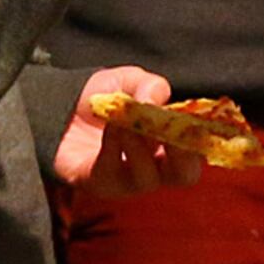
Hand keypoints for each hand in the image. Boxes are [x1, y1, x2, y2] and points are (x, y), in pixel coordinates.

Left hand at [53, 66, 201, 199]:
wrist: (60, 106)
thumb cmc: (105, 97)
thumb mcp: (131, 81)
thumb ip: (151, 86)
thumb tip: (155, 101)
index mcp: (171, 144)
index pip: (198, 152)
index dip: (202, 140)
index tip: (194, 122)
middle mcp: (155, 167)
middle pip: (183, 176)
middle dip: (183, 155)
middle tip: (172, 131)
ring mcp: (126, 180)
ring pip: (146, 176)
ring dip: (140, 145)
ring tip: (127, 119)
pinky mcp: (98, 182)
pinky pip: (112, 171)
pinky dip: (115, 146)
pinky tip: (112, 126)